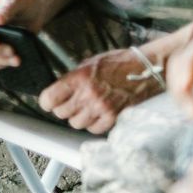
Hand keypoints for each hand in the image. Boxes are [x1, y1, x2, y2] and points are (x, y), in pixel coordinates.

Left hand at [38, 46, 162, 133]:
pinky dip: (93, 124)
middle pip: (61, 113)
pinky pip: (93, 129)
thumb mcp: (88, 64)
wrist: (145, 69)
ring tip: (85, 108)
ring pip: (75, 123)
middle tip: (69, 103)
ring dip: (78, 117)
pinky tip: (96, 114)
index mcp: (78, 78)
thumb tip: (58, 91)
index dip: (47, 102)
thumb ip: (72, 79)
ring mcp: (101, 108)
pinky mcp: (113, 117)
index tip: (49, 102)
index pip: (49, 99)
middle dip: (63, 109)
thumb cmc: (117, 63)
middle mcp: (87, 95)